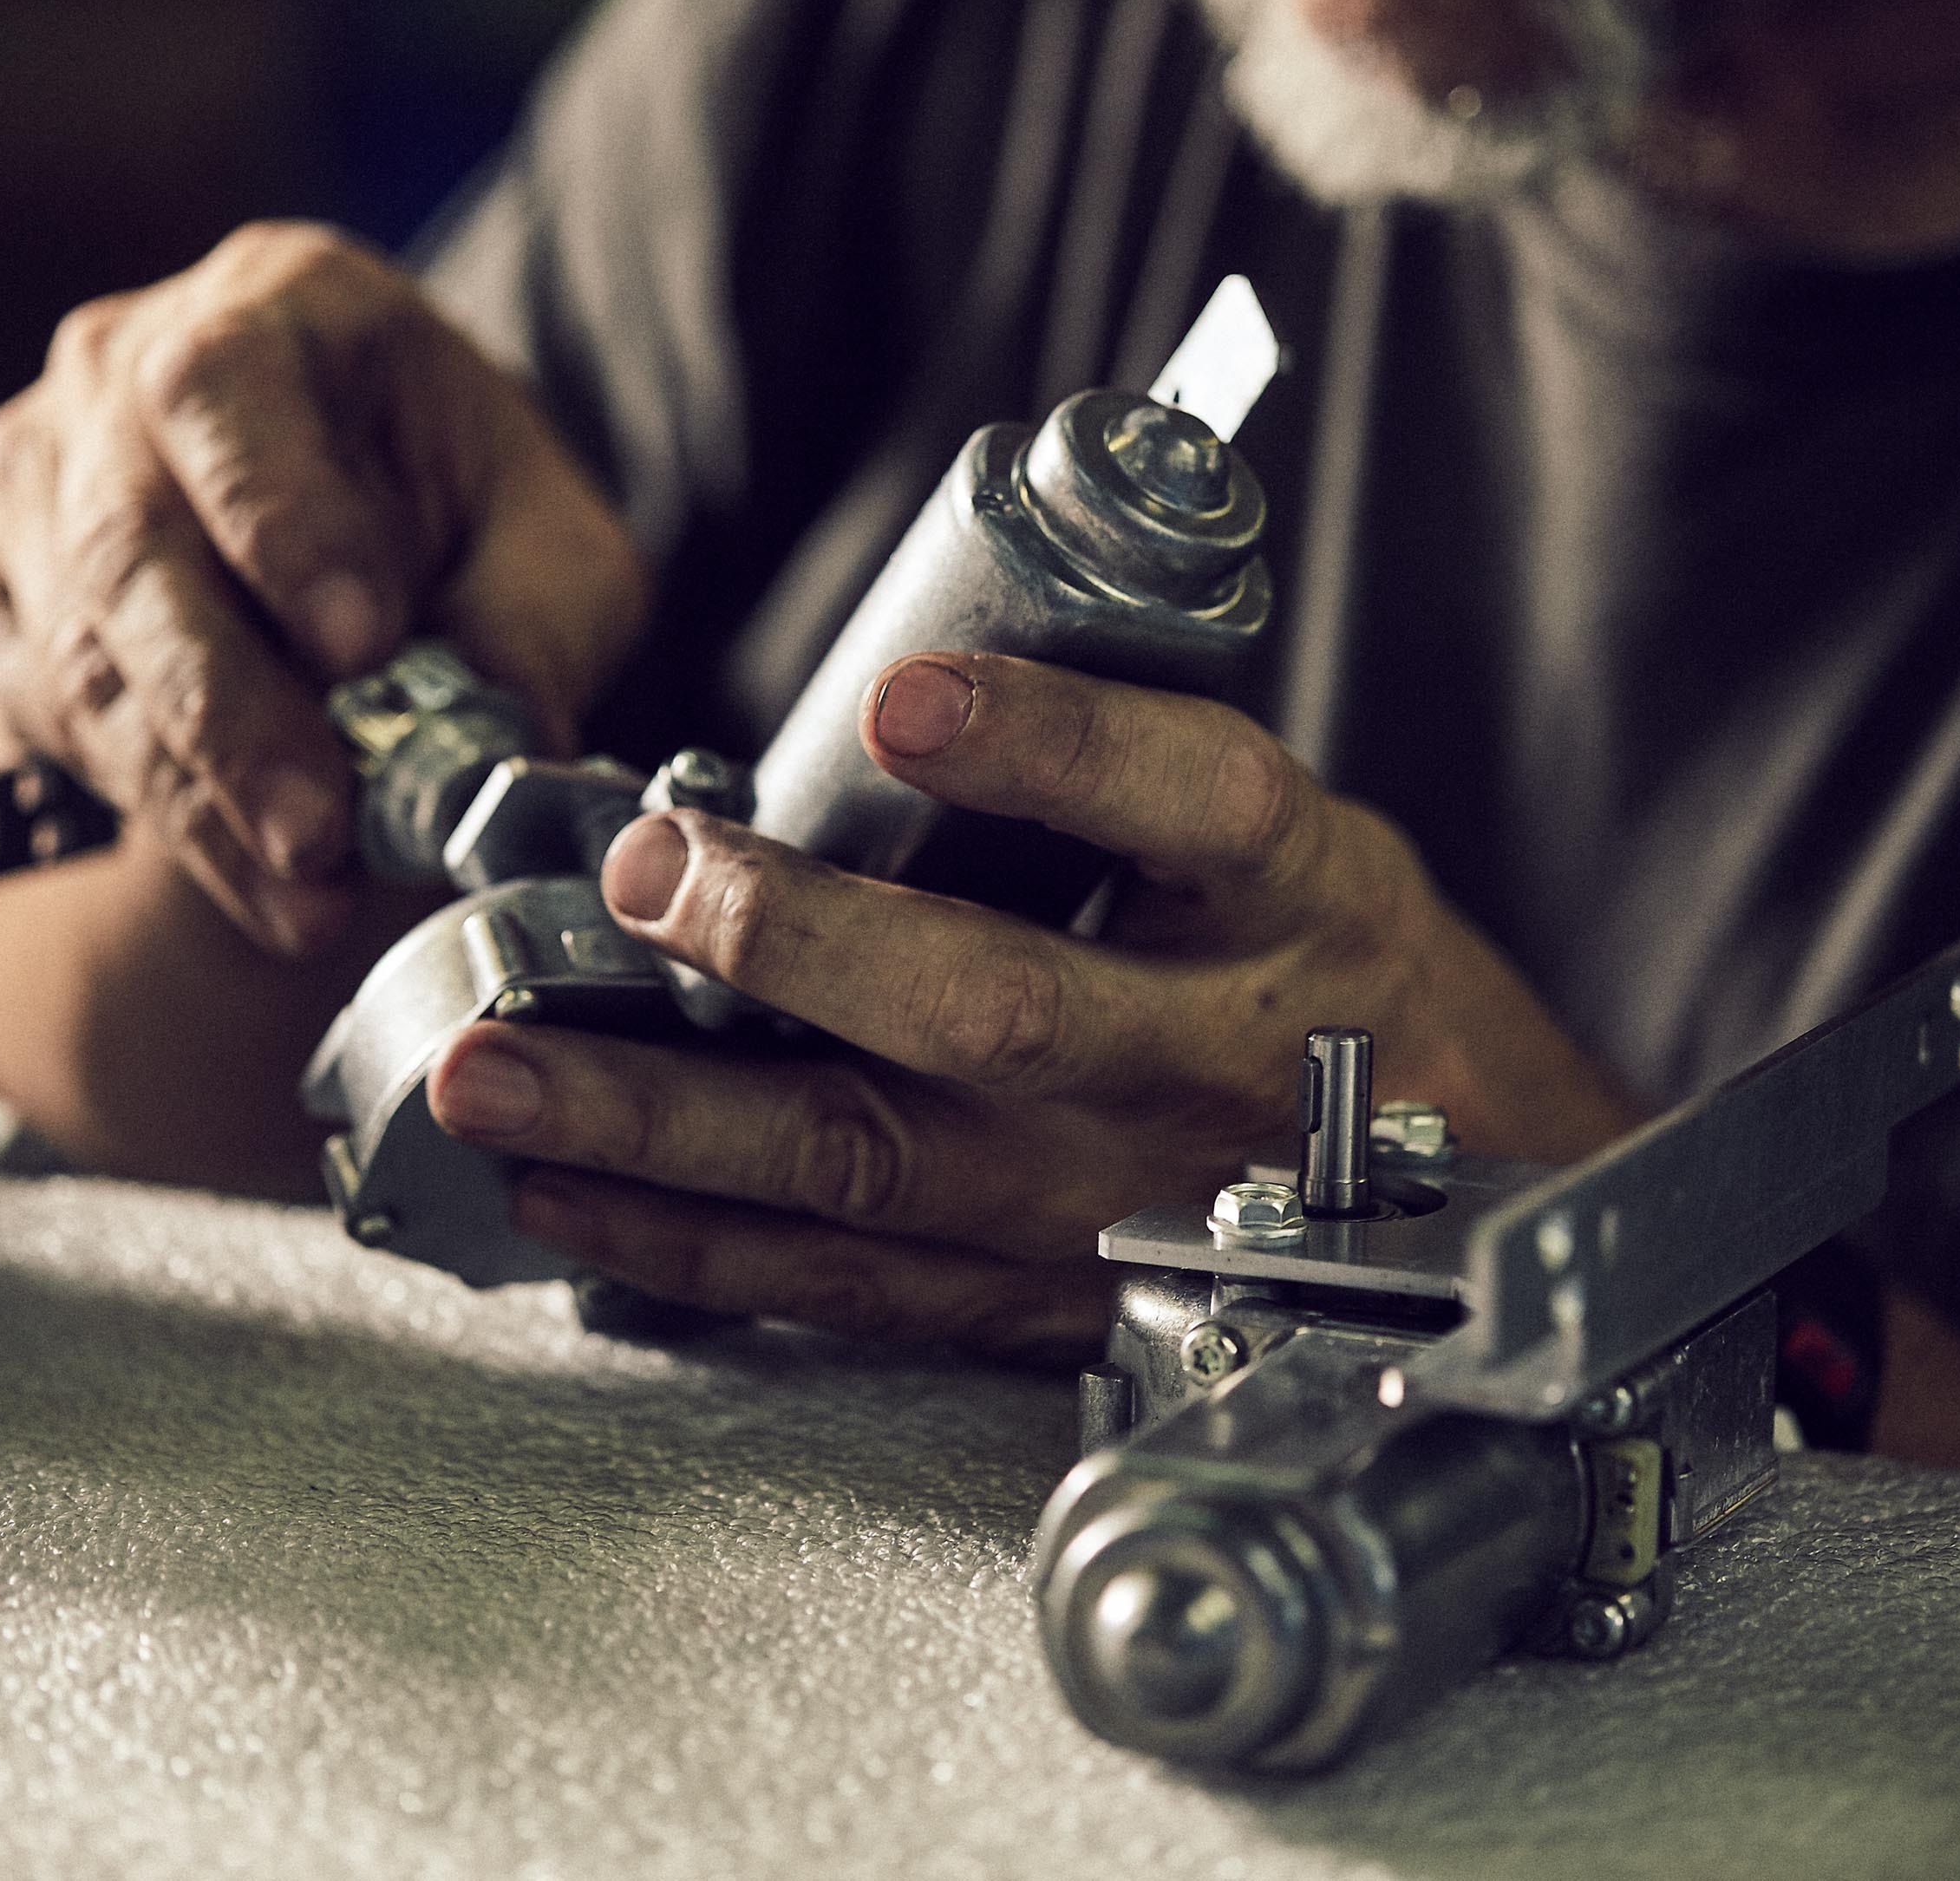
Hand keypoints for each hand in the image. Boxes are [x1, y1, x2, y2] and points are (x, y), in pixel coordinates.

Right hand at [0, 221, 647, 953]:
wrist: (368, 526)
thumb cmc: (465, 508)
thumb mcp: (555, 539)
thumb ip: (540, 622)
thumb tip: (506, 737)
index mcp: (271, 303)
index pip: (227, 392)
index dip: (284, 524)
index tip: (364, 646)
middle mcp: (119, 371)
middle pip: (130, 545)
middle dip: (231, 711)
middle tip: (321, 830)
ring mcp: (41, 484)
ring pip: (84, 654)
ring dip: (196, 795)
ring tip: (308, 893)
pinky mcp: (6, 595)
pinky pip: (56, 717)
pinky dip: (162, 812)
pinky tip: (257, 875)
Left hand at [423, 652, 1641, 1360]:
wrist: (1464, 1202)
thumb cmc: (1341, 978)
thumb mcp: (1298, 838)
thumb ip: (1127, 762)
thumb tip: (902, 658)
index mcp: (1295, 902)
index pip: (1196, 804)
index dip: (1054, 747)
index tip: (904, 693)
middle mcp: (1203, 1061)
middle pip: (998, 1014)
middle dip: (799, 946)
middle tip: (648, 874)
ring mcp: (1109, 1207)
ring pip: (873, 1170)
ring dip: (664, 1123)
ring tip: (495, 1069)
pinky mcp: (1035, 1301)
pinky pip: (845, 1286)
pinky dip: (689, 1243)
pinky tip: (561, 1190)